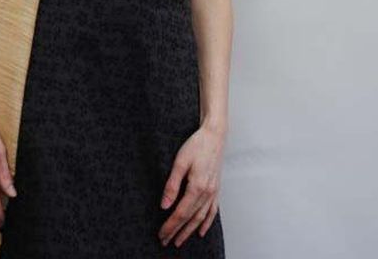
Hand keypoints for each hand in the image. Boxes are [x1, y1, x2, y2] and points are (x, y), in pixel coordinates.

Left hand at [158, 124, 224, 247]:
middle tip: (166, 241)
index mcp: (197, 187)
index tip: (161, 234)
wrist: (214, 136)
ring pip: (201, 217)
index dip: (170, 225)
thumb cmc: (196, 145)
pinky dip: (207, 223)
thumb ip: (172, 184)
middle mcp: (207, 193)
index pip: (181, 213)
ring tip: (180, 241)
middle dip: (177, 232)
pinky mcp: (216, 189)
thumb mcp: (180, 162)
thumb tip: (164, 205)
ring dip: (190, 231)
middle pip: (190, 218)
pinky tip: (201, 231)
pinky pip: (212, 211)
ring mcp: (213, 192)